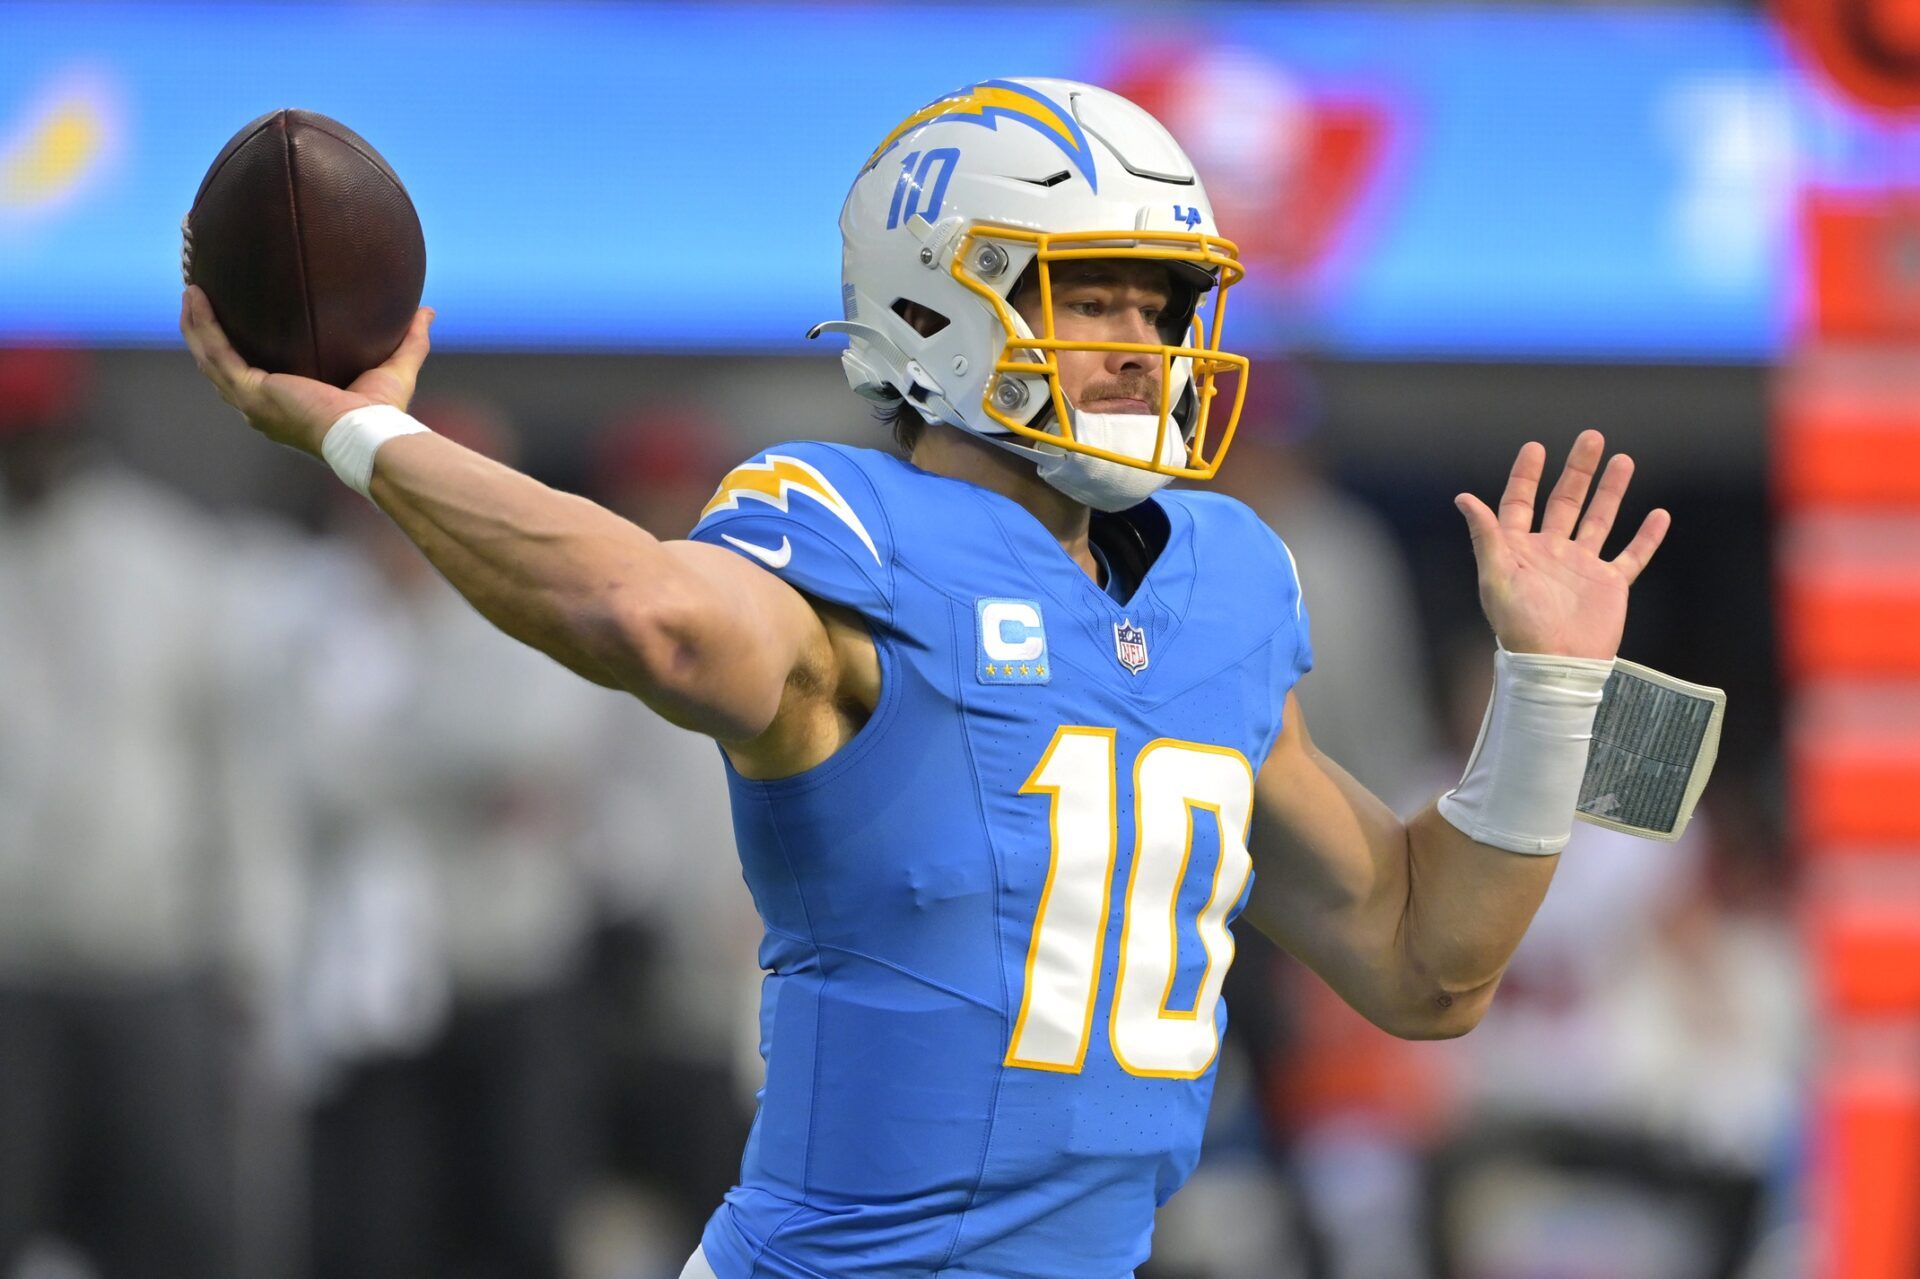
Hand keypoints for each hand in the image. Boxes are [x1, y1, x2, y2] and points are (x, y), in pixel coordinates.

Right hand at [179, 286, 433, 457]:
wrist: (372, 436)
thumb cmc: (384, 415)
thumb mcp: (395, 367)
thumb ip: (409, 340)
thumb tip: (426, 311)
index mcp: (287, 406)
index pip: (254, 377)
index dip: (240, 350)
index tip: (234, 320)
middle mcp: (262, 408)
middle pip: (222, 367)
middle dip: (207, 333)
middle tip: (200, 297)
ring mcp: (252, 403)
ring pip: (210, 358)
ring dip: (195, 323)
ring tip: (191, 289)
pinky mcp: (251, 393)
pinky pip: (216, 353)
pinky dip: (203, 325)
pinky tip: (195, 297)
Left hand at [1454, 429, 1668, 660]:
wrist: (1556, 665)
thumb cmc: (1518, 626)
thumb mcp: (1495, 577)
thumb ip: (1486, 536)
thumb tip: (1463, 498)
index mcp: (1519, 550)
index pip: (1521, 503)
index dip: (1526, 476)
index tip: (1536, 447)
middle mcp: (1551, 553)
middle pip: (1565, 502)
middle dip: (1577, 470)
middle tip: (1590, 437)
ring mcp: (1582, 568)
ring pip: (1600, 519)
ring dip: (1611, 491)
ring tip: (1623, 459)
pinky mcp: (1609, 585)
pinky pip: (1632, 556)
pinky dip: (1647, 537)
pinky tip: (1659, 514)